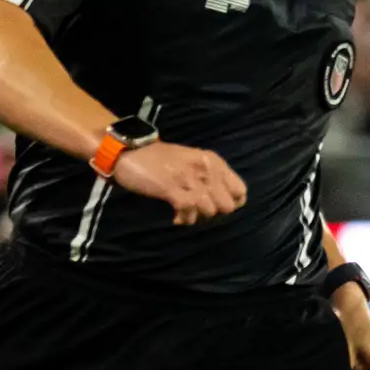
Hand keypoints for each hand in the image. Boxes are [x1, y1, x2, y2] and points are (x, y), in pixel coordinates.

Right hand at [112, 140, 244, 223]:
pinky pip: (189, 212)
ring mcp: (189, 178)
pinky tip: (176, 217)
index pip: (240, 191)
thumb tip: (223, 201)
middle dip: (214, 212)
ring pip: (210, 211)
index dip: (232, 203)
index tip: (215, 205)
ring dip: (197, 216)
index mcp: (213, 161)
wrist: (129, 150)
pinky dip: (184, 219)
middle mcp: (205, 169)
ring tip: (184, 213)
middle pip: (227, 206)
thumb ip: (210, 176)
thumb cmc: (161, 159)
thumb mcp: (193, 162)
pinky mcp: (171, 188)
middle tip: (197, 210)